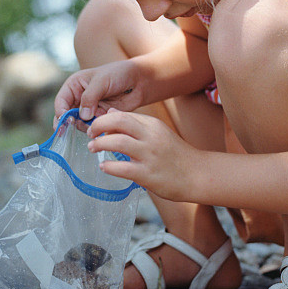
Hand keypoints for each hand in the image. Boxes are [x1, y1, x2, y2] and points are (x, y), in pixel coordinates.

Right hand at [54, 60, 144, 123]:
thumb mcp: (102, 81)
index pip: (61, 102)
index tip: (66, 122)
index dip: (61, 113)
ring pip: (79, 124)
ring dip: (85, 127)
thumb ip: (90, 97)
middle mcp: (79, 98)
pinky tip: (104, 125)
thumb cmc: (119, 74)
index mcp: (75, 85)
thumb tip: (83, 116)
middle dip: (71, 123)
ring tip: (96, 123)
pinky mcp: (100, 117)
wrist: (139, 81)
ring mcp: (89, 109)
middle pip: (67, 116)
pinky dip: (96, 128)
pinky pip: (93, 127)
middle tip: (81, 126)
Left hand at [86, 109, 200, 201]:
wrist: (198, 174)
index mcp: (153, 125)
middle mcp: (151, 136)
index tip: (96, 126)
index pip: (123, 115)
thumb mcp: (158, 133)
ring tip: (92, 148)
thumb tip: (111, 114)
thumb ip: (136, 124)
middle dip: (98, 126)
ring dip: (100, 144)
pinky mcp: (148, 175)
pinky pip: (123, 168)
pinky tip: (104, 166)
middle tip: (90, 134)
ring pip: (117, 142)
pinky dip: (109, 166)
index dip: (104, 119)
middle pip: (118, 122)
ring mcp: (150, 155)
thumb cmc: (176, 154)